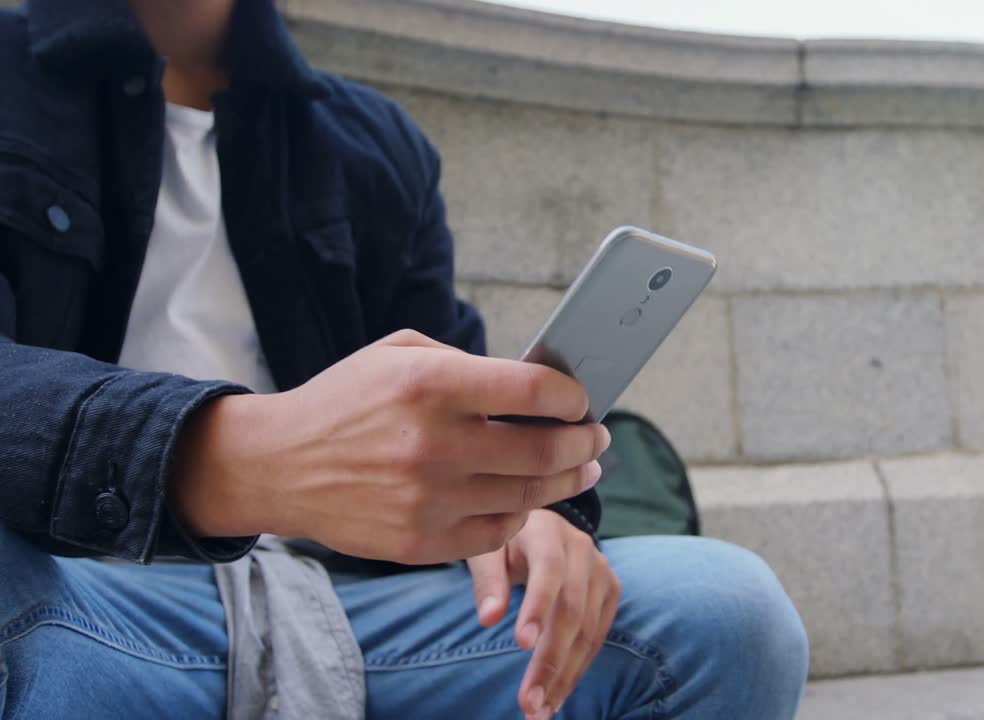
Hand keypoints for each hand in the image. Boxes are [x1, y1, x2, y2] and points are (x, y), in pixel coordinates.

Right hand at [173, 330, 610, 563]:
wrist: (278, 464)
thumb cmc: (347, 400)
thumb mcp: (400, 354)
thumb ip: (468, 364)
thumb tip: (538, 385)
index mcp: (430, 384)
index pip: (534, 390)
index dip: (573, 396)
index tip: (581, 400)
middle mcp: (432, 444)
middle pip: (544, 450)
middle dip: (585, 443)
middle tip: (598, 439)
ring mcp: (427, 500)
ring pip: (528, 497)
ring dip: (567, 482)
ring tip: (581, 469)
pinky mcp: (419, 542)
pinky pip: (496, 534)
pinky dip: (521, 515)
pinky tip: (527, 499)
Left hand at [468, 510, 621, 719]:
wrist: (540, 526)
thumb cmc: (505, 541)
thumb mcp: (487, 551)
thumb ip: (488, 580)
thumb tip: (488, 619)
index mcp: (548, 532)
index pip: (549, 570)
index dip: (538, 607)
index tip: (521, 645)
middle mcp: (582, 549)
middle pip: (572, 610)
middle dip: (551, 660)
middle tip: (528, 702)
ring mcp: (601, 570)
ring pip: (588, 630)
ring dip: (565, 675)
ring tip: (540, 710)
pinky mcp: (610, 591)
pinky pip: (597, 637)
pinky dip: (578, 669)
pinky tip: (557, 695)